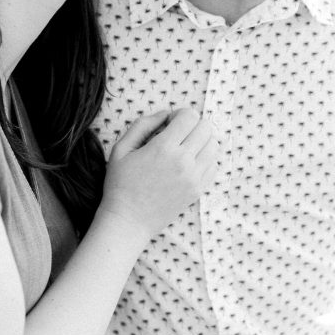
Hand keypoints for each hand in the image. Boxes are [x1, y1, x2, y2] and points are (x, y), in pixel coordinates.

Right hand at [100, 108, 217, 238]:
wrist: (128, 221)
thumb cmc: (120, 184)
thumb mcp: (121, 148)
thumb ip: (143, 124)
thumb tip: (166, 113)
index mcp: (164, 148)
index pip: (190, 116)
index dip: (180, 114)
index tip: (169, 124)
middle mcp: (184, 161)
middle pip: (206, 127)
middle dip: (192, 125)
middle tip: (177, 135)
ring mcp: (194, 177)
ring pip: (214, 145)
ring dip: (200, 141)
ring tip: (183, 148)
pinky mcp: (198, 190)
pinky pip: (214, 165)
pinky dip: (205, 159)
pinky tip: (188, 163)